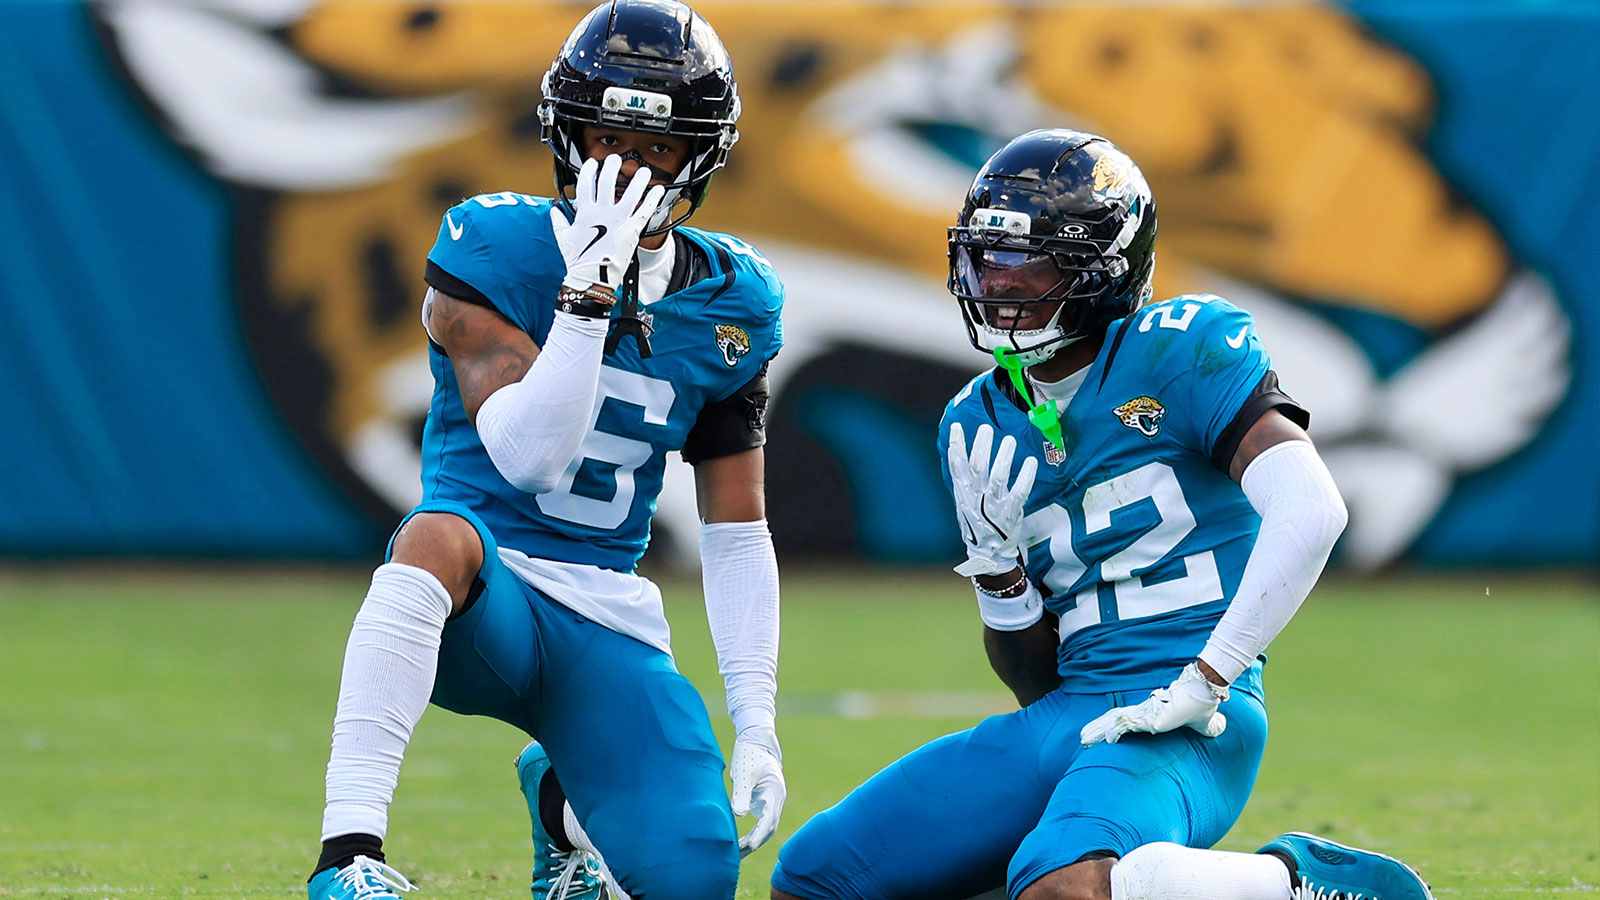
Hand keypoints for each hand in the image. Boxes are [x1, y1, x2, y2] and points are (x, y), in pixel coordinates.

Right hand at [550, 154, 665, 291]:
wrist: (592, 277)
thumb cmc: (578, 260)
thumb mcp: (563, 238)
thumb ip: (558, 220)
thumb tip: (554, 210)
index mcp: (585, 212)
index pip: (586, 183)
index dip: (590, 170)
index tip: (593, 163)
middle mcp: (602, 212)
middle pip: (607, 181)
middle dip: (611, 167)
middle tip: (615, 159)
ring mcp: (618, 220)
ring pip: (630, 192)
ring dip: (638, 179)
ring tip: (643, 171)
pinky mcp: (632, 229)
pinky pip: (645, 210)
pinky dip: (653, 198)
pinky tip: (658, 189)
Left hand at [730, 725, 784, 855]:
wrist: (757, 742)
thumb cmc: (749, 755)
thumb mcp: (743, 773)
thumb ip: (741, 793)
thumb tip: (738, 815)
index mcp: (774, 792)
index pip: (769, 818)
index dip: (760, 834)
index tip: (751, 846)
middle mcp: (776, 799)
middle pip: (769, 828)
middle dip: (755, 842)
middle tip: (737, 855)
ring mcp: (772, 802)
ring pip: (766, 827)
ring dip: (754, 841)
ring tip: (736, 854)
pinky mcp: (765, 803)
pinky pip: (761, 823)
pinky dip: (753, 834)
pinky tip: (740, 843)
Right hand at [947, 422, 1037, 576]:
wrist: (988, 554)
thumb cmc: (978, 524)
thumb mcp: (965, 503)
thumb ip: (965, 481)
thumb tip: (961, 454)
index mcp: (963, 493)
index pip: (956, 466)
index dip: (956, 445)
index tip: (956, 426)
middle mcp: (976, 497)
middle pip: (977, 467)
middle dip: (981, 446)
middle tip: (986, 427)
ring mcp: (993, 505)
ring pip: (998, 477)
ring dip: (1003, 457)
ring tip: (1009, 439)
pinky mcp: (1011, 513)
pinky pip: (1019, 492)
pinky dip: (1025, 476)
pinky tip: (1031, 461)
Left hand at [1080, 662, 1229, 746]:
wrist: (1205, 691)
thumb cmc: (1202, 704)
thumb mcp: (1204, 723)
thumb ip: (1208, 727)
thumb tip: (1220, 729)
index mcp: (1151, 716)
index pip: (1126, 722)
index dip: (1111, 728)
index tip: (1100, 736)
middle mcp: (1144, 714)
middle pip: (1114, 721)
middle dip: (1097, 730)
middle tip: (1082, 738)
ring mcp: (1145, 714)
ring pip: (1115, 722)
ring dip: (1098, 730)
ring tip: (1083, 738)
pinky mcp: (1149, 717)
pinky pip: (1127, 724)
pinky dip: (1114, 730)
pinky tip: (1105, 739)